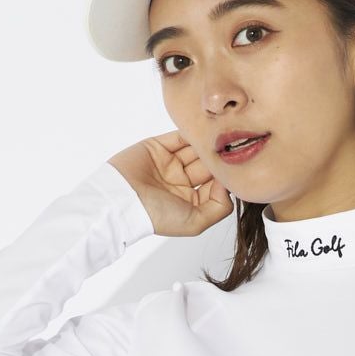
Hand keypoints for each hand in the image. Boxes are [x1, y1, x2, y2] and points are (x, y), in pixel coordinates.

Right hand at [107, 130, 233, 237]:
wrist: (122, 199)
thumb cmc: (156, 215)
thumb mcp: (195, 223)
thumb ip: (219, 208)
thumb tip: (228, 186)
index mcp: (190, 201)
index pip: (215, 186)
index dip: (225, 179)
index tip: (233, 172)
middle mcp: (181, 183)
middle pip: (207, 166)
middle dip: (217, 159)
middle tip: (229, 150)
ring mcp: (169, 164)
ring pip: (195, 150)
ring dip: (206, 145)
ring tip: (219, 139)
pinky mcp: (157, 147)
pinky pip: (179, 136)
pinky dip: (191, 133)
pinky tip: (203, 132)